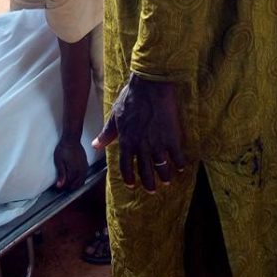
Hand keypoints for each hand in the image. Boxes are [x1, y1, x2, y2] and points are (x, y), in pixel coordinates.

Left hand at [54, 136, 88, 190]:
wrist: (72, 139)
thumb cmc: (63, 148)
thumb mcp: (59, 161)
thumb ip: (61, 174)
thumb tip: (60, 186)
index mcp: (74, 170)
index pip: (69, 184)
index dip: (62, 187)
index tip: (57, 187)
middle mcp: (81, 170)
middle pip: (76, 184)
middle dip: (69, 187)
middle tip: (62, 185)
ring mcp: (85, 168)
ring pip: (81, 181)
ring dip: (75, 184)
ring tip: (67, 183)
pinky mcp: (86, 165)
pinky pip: (84, 176)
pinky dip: (79, 179)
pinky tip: (74, 178)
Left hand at [93, 74, 184, 191]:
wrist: (150, 86)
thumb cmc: (131, 98)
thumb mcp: (114, 116)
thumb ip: (106, 133)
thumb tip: (95, 145)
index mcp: (126, 141)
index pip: (125, 165)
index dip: (129, 177)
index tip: (132, 185)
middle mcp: (141, 146)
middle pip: (144, 171)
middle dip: (148, 183)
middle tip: (151, 190)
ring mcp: (157, 143)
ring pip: (161, 167)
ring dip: (164, 177)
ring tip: (166, 182)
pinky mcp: (172, 137)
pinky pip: (177, 156)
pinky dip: (179, 164)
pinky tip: (180, 168)